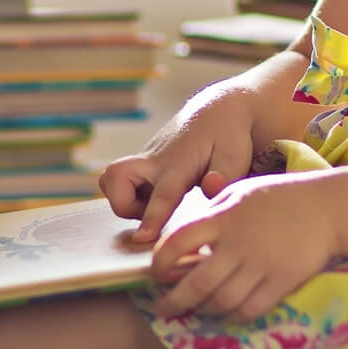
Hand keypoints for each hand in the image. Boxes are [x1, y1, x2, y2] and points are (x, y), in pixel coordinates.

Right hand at [99, 87, 257, 243]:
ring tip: (152, 205)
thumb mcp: (236, 155)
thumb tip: (210, 188)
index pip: (162, 194)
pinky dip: (129, 194)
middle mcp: (154, 162)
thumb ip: (225, 175)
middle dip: (123, 205)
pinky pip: (120, 181)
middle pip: (115, 180)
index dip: (151, 217)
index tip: (142, 238)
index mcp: (178, 164)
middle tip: (150, 214)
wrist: (215, 110)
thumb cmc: (228, 136)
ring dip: (123, 200)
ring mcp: (145, 161)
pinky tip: (154, 196)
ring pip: (111, 180)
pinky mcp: (142, 164)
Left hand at [150, 171, 337, 320]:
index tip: (155, 273)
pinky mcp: (281, 282)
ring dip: (204, 310)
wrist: (328, 208)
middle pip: (196, 282)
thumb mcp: (240, 193)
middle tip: (163, 308)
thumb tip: (186, 239)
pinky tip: (227, 313)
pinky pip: (249, 309)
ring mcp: (260, 265)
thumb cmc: (280, 197)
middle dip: (175, 301)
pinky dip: (233, 316)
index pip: (179, 242)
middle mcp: (238, 244)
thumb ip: (213, 214)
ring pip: (221, 301)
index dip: (161, 262)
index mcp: (224, 218)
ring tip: (197, 309)